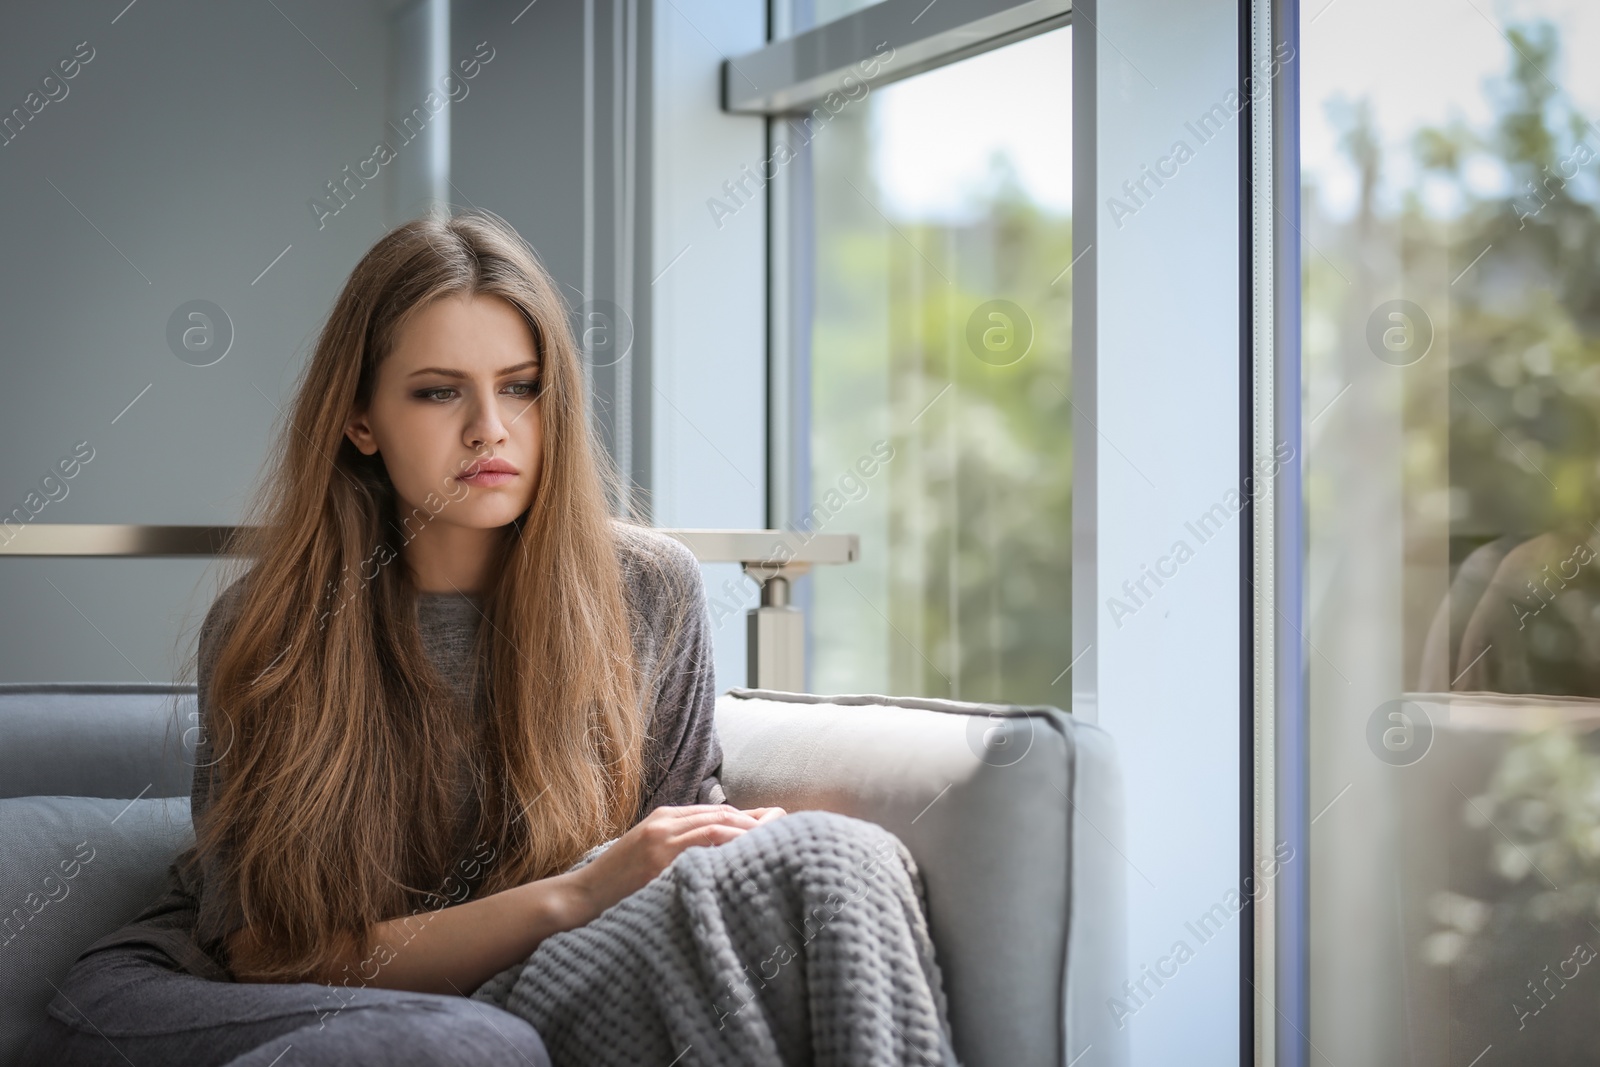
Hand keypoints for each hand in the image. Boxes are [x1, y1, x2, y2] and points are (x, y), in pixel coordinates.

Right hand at [562, 804, 786, 924]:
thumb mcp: (649, 859)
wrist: (581, 897)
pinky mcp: (659, 854)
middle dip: (757, 820)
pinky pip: (704, 842)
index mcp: (665, 819)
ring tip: (776, 838)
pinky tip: (749, 851)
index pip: (717, 813)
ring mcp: (662, 836)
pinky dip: (730, 842)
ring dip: (750, 829)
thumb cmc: (618, 885)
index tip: (775, 823)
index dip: (748, 818)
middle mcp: (666, 821)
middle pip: (723, 814)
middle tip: (787, 826)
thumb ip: (679, 851)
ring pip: (718, 823)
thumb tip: (716, 859)